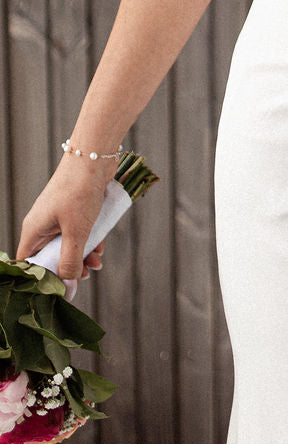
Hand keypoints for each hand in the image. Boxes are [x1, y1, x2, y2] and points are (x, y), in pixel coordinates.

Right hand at [16, 158, 112, 290]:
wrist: (95, 156)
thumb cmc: (79, 192)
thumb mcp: (76, 231)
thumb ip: (70, 260)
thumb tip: (67, 285)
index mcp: (34, 230)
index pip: (29, 263)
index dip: (42, 278)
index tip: (61, 287)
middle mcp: (43, 224)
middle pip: (51, 256)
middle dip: (69, 267)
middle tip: (86, 274)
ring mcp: (59, 216)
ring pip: (68, 245)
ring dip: (83, 255)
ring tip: (98, 261)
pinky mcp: (76, 209)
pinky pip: (80, 232)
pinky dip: (91, 241)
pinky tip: (102, 247)